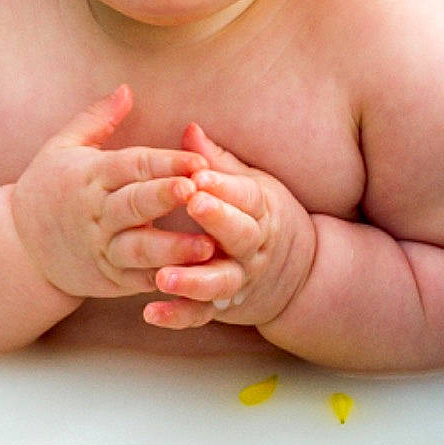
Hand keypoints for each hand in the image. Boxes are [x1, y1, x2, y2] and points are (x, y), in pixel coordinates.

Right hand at [9, 85, 214, 300]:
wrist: (20, 247)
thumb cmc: (48, 188)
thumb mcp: (61, 147)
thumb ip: (96, 118)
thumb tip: (126, 88)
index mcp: (89, 175)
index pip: (130, 166)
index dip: (165, 162)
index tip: (198, 160)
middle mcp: (95, 213)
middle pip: (133, 204)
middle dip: (164, 197)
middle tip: (197, 190)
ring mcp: (101, 248)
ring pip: (138, 249)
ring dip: (172, 248)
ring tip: (207, 246)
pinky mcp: (108, 278)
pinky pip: (138, 280)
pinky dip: (165, 280)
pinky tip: (194, 277)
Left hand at [143, 124, 314, 330]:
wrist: (293, 273)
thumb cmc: (258, 215)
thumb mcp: (249, 184)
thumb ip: (217, 162)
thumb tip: (189, 130)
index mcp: (260, 209)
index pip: (246, 195)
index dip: (224, 185)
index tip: (198, 175)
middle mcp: (253, 247)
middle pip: (240, 235)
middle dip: (217, 220)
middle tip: (192, 206)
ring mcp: (238, 279)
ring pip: (220, 281)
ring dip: (193, 279)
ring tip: (163, 276)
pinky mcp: (221, 306)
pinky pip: (199, 314)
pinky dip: (176, 315)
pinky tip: (150, 312)